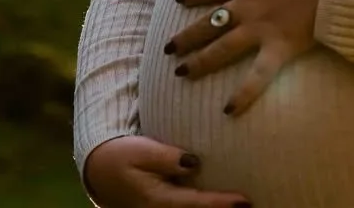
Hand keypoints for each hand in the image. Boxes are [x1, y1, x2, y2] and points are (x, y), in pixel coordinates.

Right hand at [81, 135, 249, 207]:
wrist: (100, 171)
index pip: (196, 203)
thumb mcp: (141, 150)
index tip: (245, 201)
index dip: (221, 203)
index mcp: (157, 199)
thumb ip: (167, 157)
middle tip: (253, 205)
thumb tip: (194, 162)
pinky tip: (227, 204)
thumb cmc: (121, 155)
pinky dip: (206, 207)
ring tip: (245, 206)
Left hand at [166, 0, 327, 115]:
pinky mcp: (278, 48)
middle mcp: (246, 6)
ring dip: (200, 62)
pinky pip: (257, 75)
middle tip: (169, 47)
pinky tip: (228, 110)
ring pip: (222, 48)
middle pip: (209, 22)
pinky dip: (243, 94)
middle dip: (187, 35)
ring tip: (181, 73)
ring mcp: (260, 29)